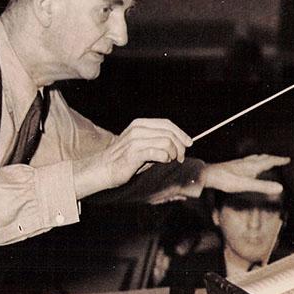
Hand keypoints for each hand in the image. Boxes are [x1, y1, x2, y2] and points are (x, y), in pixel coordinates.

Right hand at [74, 119, 191, 198]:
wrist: (104, 169)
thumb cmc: (125, 160)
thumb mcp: (142, 146)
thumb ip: (158, 142)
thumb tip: (180, 145)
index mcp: (140, 124)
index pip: (167, 124)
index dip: (181, 133)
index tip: (189, 143)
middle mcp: (138, 129)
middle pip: (169, 132)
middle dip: (180, 146)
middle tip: (180, 158)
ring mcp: (136, 140)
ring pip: (167, 142)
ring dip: (173, 153)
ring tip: (170, 160)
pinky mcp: (134, 153)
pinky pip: (159, 152)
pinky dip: (166, 157)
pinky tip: (164, 161)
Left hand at [201, 154, 289, 194]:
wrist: (208, 175)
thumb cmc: (225, 180)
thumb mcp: (246, 184)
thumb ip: (262, 186)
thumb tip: (280, 187)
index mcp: (252, 165)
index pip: (269, 161)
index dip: (279, 160)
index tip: (288, 159)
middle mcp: (246, 162)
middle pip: (262, 158)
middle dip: (272, 158)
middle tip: (280, 159)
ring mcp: (238, 164)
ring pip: (254, 158)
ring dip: (263, 158)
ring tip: (266, 159)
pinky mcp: (232, 167)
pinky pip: (247, 162)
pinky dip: (253, 162)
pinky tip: (248, 166)